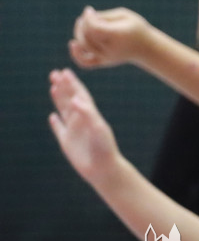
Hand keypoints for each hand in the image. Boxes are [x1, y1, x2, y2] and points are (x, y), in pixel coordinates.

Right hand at [48, 68, 120, 183]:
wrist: (104, 168)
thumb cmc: (104, 148)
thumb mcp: (98, 128)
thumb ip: (87, 113)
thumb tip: (75, 98)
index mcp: (90, 114)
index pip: (80, 95)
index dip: (72, 83)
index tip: (65, 71)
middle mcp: (82, 120)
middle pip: (70, 98)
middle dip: (63, 86)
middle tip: (54, 73)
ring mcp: (74, 130)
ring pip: (64, 110)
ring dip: (58, 98)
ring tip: (53, 86)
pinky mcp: (67, 142)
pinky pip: (60, 129)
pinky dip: (56, 122)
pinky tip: (52, 116)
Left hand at [69, 6, 151, 68]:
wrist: (146, 48)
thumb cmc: (135, 27)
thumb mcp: (124, 15)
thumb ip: (105, 16)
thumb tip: (86, 18)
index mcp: (118, 35)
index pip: (94, 28)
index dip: (87, 18)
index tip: (89, 10)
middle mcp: (111, 49)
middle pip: (86, 36)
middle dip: (82, 24)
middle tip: (87, 16)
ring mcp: (106, 57)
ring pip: (83, 46)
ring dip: (78, 33)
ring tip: (83, 24)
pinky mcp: (103, 62)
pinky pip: (84, 63)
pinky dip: (76, 54)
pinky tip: (73, 44)